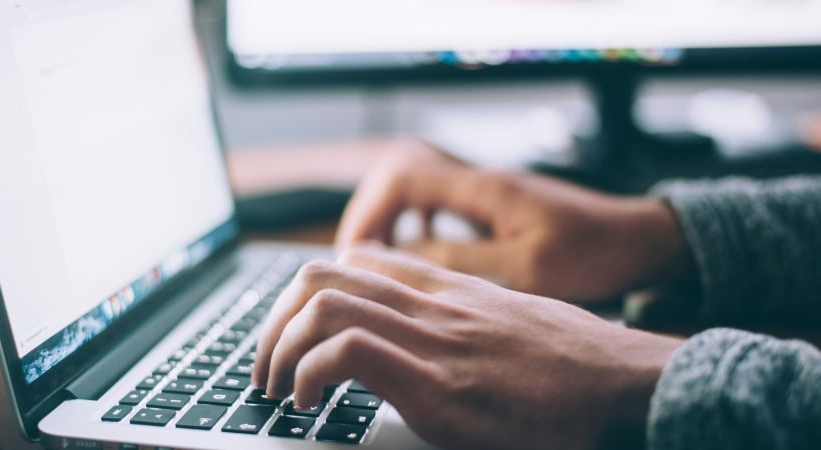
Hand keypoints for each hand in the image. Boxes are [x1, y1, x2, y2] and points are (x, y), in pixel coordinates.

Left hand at [253, 244, 682, 449]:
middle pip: (321, 274)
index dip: (308, 292)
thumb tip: (429, 338)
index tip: (295, 330)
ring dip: (279, 348)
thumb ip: (463, 318)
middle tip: (266, 365)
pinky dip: (309, 375)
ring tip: (276, 387)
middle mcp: (431, 303)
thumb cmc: (575, 362)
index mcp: (446, 289)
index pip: (356, 260)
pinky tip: (309, 403)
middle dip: (274, 320)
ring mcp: (432, 338)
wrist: (626, 383)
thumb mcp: (511, 321)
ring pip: (322, 303)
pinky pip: (347, 353)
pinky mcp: (437, 383)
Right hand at [336, 146, 692, 301]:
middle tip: (356, 264)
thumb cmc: (593, 253)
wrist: (638, 241)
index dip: (369, 213)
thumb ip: (462, 261)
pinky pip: (438, 209)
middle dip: (370, 219)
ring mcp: (485, 194)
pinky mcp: (494, 209)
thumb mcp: (526, 268)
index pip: (402, 179)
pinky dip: (416, 229)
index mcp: (483, 189)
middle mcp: (478, 183)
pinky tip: (416, 258)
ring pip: (415, 194)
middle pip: (398, 181)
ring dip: (390, 225)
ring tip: (376, 265)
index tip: (354, 254)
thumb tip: (403, 260)